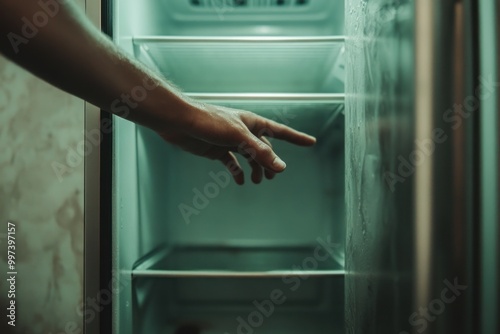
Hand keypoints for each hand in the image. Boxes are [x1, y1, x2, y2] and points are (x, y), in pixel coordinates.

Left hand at [158, 102, 315, 184]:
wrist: (181, 123)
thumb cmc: (210, 122)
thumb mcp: (239, 137)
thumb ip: (260, 152)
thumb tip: (281, 167)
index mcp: (253, 123)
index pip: (280, 132)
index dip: (297, 138)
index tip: (311, 142)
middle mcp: (244, 131)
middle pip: (264, 148)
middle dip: (270, 162)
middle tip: (272, 176)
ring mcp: (231, 141)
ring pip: (250, 157)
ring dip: (255, 169)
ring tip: (257, 181)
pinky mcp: (218, 149)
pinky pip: (232, 162)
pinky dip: (237, 171)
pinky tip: (240, 180)